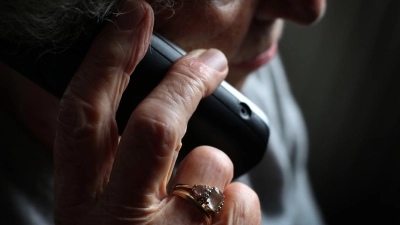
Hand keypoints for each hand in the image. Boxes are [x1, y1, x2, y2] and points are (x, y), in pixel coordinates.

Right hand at [53, 0, 260, 223]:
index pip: (85, 115)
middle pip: (154, 126)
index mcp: (81, 206)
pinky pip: (244, 199)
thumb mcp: (106, 211)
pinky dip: (239, 201)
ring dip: (214, 166)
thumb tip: (162, 112)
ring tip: (199, 196)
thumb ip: (119, 165)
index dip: (109, 58)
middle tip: (210, 61)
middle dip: (186, 80)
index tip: (134, 16)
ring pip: (212, 163)